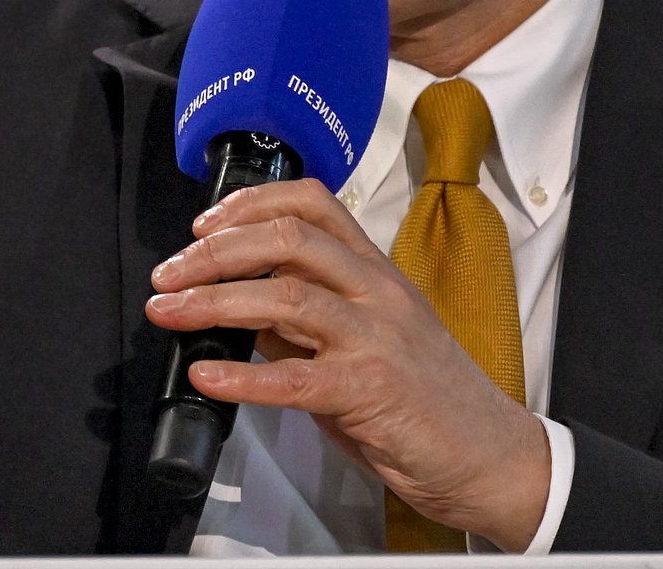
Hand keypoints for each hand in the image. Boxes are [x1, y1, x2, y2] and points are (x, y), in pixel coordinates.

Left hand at [145, 179, 550, 549]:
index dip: (251, 204)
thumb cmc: (431, 400)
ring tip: (170, 312)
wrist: (493, 457)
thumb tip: (242, 313)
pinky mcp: (372, 391)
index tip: (204, 224)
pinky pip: (294, 378)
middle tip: (169, 273)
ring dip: (214, 302)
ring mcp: (377, 339)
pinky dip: (242, 376)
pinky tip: (207, 375)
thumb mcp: (371, 339)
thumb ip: (312, 321)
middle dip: (216, 251)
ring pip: (286, 297)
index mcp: (376, 273)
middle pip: (288, 240)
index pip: (313, 204)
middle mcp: (377, 293)